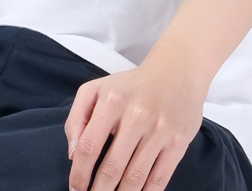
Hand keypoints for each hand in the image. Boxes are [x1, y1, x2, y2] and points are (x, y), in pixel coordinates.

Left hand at [64, 53, 206, 190]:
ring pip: (135, 177)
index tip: (75, 188)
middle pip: (111, 167)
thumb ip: (77, 117)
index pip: (88, 145)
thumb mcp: (97, 89)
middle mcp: (136, 115)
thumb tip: (72, 154)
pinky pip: (159, 179)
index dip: (79, 173)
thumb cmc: (132, 85)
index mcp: (111, 101)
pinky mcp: (178, 143)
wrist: (176, 72)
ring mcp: (159, 130)